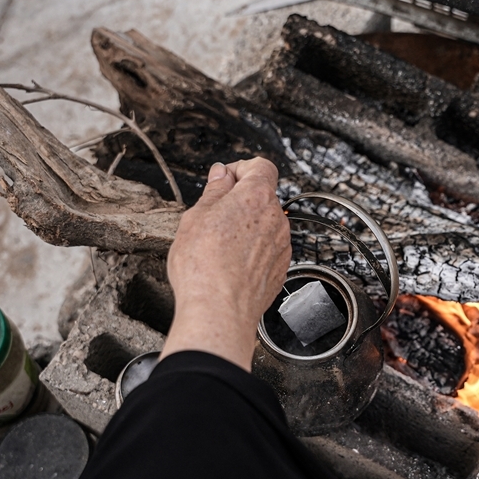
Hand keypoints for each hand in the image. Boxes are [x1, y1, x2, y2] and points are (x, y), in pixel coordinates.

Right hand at [160, 159, 290, 371]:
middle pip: (263, 197)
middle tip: (213, 215)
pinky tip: (230, 263)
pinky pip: (267, 250)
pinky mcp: (280, 269)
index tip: (225, 180)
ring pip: (265, 225)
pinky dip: (252, 250)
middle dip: (240, 201)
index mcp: (257, 198)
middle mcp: (276, 219)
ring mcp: (282, 246)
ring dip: (246, 228)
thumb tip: (222, 174)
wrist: (218, 311)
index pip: (262, 166)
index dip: (241, 169)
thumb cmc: (203, 267)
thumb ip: (215, 190)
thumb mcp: (196, 216)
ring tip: (217, 245)